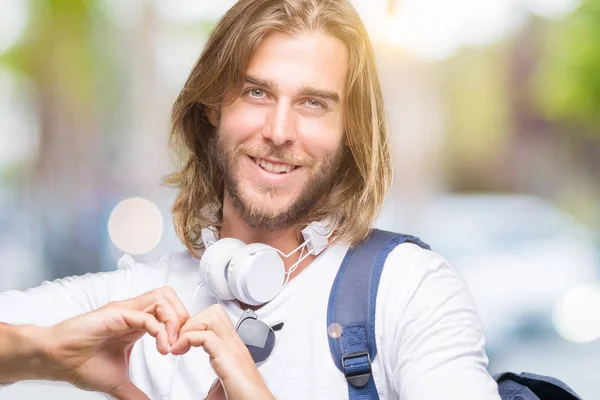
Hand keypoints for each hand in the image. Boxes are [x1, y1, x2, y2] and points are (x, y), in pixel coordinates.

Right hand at [41, 286, 188, 398]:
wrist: (56, 360)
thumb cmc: (80, 363)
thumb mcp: (117, 381)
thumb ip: (135, 392)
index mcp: (137, 323)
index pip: (170, 310)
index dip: (181, 326)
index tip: (181, 349)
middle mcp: (133, 312)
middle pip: (170, 297)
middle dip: (182, 318)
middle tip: (181, 343)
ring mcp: (125, 311)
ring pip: (161, 298)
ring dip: (173, 320)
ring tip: (171, 345)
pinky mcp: (115, 314)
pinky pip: (145, 314)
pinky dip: (159, 329)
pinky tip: (161, 347)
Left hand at [170, 304, 273, 399]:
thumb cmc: (246, 396)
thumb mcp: (228, 379)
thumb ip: (217, 374)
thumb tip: (206, 385)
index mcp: (234, 346)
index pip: (216, 317)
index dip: (196, 323)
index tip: (183, 339)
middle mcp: (235, 343)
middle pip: (214, 312)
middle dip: (191, 321)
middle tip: (179, 339)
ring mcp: (233, 348)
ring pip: (211, 318)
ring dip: (189, 328)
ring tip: (179, 344)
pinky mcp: (228, 358)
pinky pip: (205, 336)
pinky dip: (187, 339)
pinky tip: (179, 351)